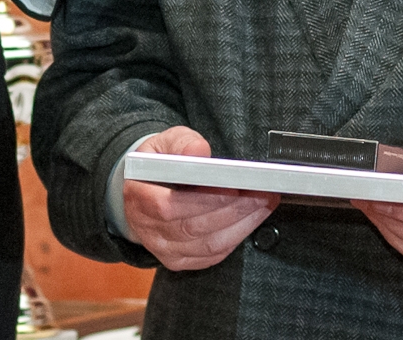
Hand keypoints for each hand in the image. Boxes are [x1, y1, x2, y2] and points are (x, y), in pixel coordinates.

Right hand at [122, 127, 278, 270]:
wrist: (145, 190)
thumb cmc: (158, 164)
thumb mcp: (164, 143)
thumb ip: (182, 143)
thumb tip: (199, 151)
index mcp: (139, 197)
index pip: (169, 207)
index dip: (204, 200)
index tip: (234, 188)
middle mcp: (148, 229)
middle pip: (194, 227)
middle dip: (234, 210)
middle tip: (262, 193)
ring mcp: (163, 249)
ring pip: (207, 245)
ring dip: (241, 225)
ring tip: (264, 204)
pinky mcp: (178, 260)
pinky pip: (211, 256)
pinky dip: (235, 238)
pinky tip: (251, 220)